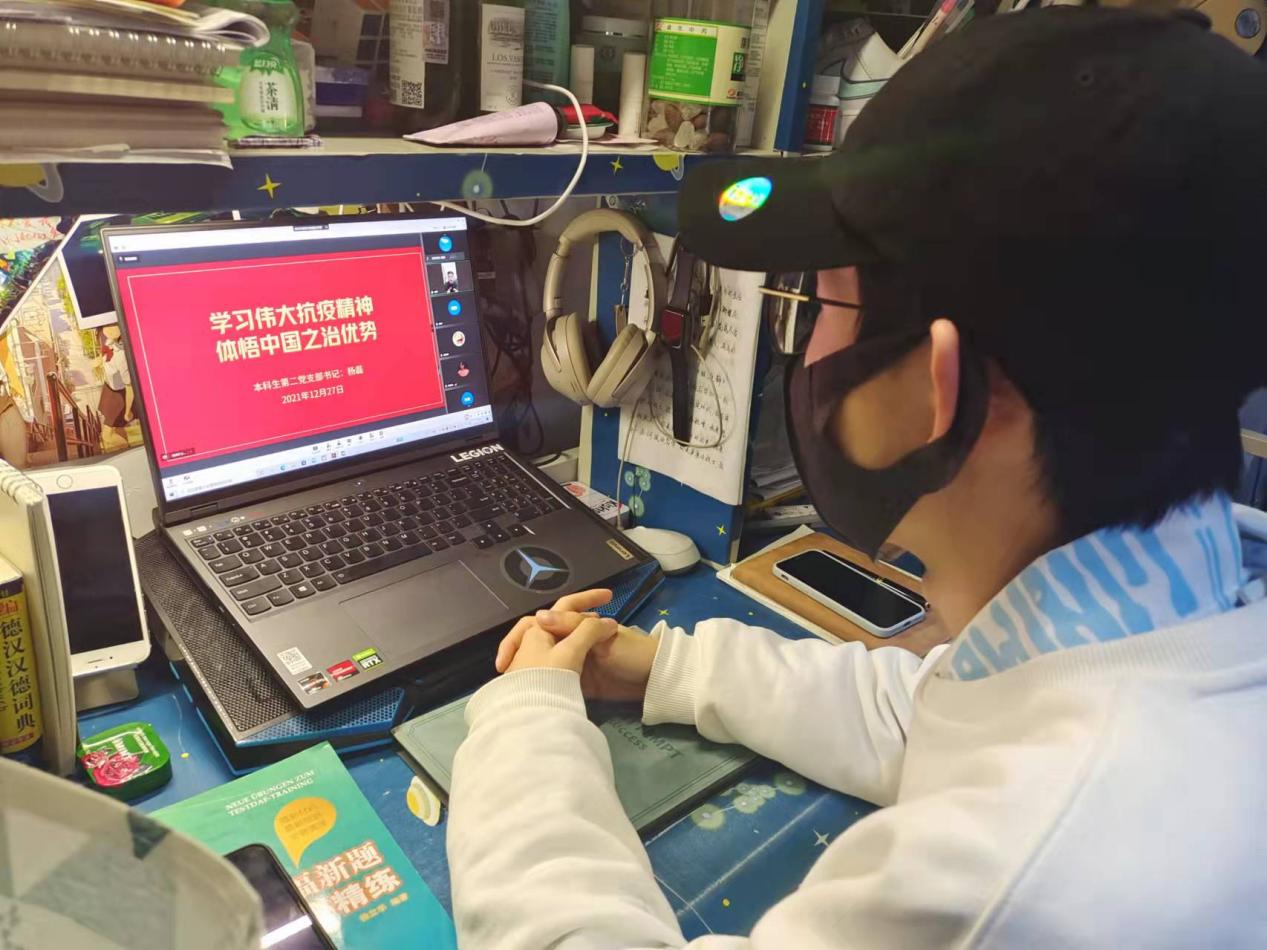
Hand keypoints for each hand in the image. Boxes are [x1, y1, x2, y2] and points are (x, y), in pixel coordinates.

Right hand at [496, 589, 659, 701]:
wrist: (655, 680)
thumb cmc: (633, 651)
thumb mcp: (602, 636)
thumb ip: (574, 626)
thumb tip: (538, 617)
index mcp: (575, 625)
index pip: (541, 622)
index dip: (523, 634)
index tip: (508, 653)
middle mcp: (569, 641)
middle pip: (535, 643)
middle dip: (517, 655)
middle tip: (504, 673)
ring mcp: (572, 663)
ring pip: (542, 663)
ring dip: (525, 672)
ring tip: (508, 688)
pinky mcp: (577, 685)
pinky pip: (555, 683)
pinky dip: (541, 687)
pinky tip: (524, 696)